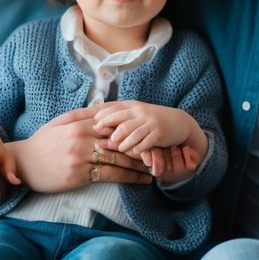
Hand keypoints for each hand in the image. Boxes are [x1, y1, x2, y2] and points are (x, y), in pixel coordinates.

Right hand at [4, 106, 152, 192]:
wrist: (22, 164)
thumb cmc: (42, 144)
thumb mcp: (60, 123)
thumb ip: (83, 115)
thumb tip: (104, 107)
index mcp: (78, 123)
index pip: (113, 123)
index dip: (134, 128)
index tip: (151, 132)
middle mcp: (81, 138)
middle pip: (120, 139)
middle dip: (143, 144)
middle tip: (163, 149)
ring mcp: (80, 156)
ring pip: (118, 158)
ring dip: (141, 162)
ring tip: (158, 165)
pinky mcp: (79, 174)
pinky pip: (110, 175)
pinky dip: (129, 177)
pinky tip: (143, 180)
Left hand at [92, 101, 206, 177]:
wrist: (179, 123)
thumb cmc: (153, 120)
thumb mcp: (136, 114)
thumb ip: (119, 116)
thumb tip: (95, 118)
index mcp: (131, 106)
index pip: (109, 108)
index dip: (96, 115)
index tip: (79, 122)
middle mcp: (139, 112)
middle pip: (117, 118)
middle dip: (105, 126)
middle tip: (96, 135)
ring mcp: (149, 122)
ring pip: (129, 131)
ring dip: (120, 141)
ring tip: (115, 148)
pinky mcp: (158, 133)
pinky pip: (144, 142)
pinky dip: (136, 148)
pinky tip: (132, 153)